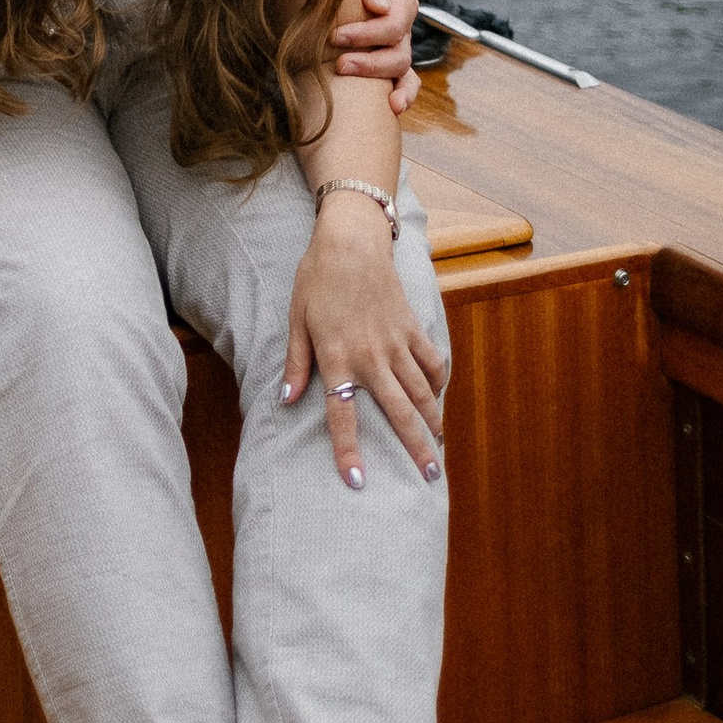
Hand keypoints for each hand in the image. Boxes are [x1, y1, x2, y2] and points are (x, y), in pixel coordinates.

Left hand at [281, 196, 445, 488]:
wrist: (351, 241)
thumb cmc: (317, 279)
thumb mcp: (296, 319)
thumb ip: (295, 363)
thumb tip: (284, 400)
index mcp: (337, 357)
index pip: (342, 413)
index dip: (348, 449)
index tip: (357, 481)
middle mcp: (370, 356)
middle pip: (396, 411)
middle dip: (414, 447)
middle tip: (428, 478)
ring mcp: (395, 342)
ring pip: (420, 391)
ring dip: (431, 421)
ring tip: (438, 447)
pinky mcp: (412, 327)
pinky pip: (431, 361)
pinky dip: (438, 381)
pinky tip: (438, 398)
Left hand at [334, 0, 419, 115]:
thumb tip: (379, 5)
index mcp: (400, 0)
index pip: (392, 25)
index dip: (366, 35)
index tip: (334, 36)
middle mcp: (402, 26)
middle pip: (398, 54)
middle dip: (370, 64)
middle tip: (340, 65)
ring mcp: (396, 46)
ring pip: (403, 72)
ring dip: (390, 86)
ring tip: (383, 103)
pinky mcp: (385, 60)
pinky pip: (403, 82)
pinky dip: (403, 95)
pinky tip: (393, 109)